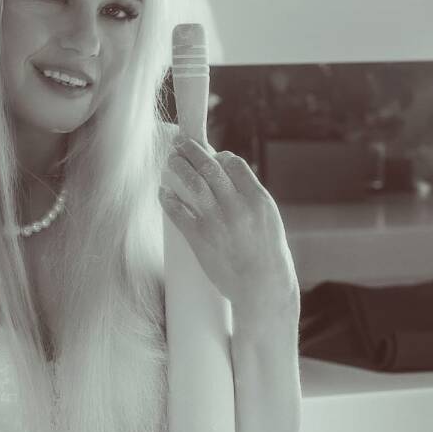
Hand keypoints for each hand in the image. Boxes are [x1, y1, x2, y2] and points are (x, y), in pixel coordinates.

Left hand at [158, 138, 298, 318]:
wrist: (262, 287)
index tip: (211, 155)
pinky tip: (163, 192)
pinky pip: (179, 212)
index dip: (219, 156)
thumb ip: (250, 200)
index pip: (234, 164)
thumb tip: (228, 181)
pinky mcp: (200, 239)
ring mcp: (218, 222)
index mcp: (258, 199)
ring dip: (178, 167)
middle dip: (192, 151)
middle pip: (210, 167)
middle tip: (180, 143)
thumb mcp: (268, 220)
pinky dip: (169, 199)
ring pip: (192, 183)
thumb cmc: (268, 256)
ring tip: (170, 160)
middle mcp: (237, 206)